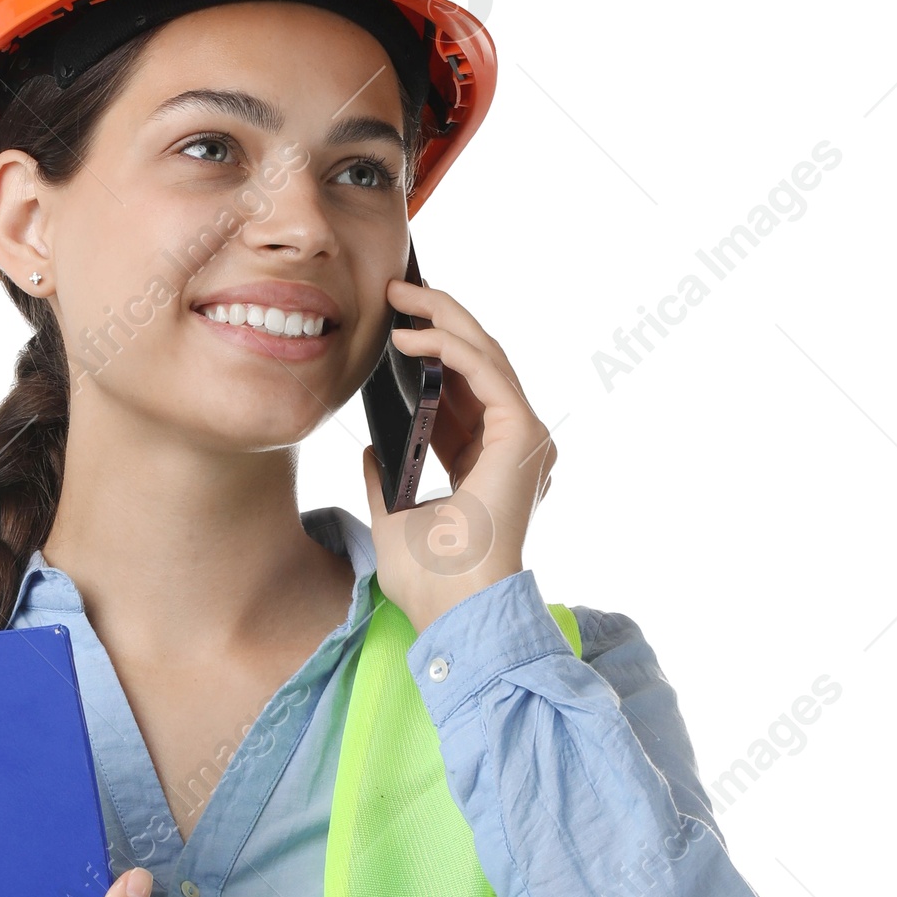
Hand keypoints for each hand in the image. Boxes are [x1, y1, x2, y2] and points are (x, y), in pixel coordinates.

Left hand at [362, 276, 556, 635]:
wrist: (453, 605)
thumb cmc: (428, 579)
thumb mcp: (395, 518)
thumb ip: (389, 480)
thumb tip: (373, 450)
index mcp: (488, 464)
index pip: (462, 393)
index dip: (430, 354)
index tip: (396, 326)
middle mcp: (513, 446)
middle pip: (477, 364)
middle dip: (437, 320)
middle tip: (397, 292)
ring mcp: (523, 437)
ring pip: (485, 355)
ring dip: (441, 319)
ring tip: (399, 296)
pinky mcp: (522, 433)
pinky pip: (486, 370)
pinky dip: (448, 347)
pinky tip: (410, 337)